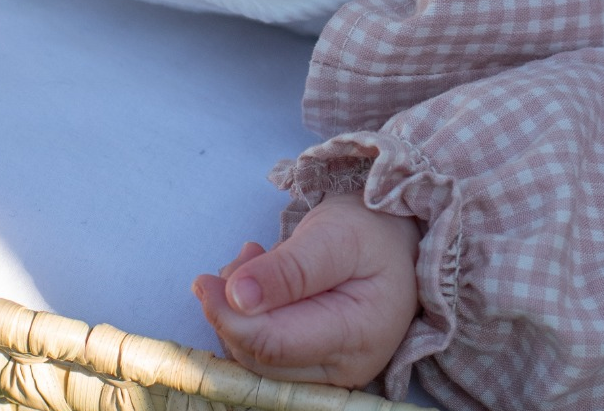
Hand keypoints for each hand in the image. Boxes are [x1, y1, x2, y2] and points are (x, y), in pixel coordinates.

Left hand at [192, 193, 420, 387]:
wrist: (399, 240)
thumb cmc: (372, 231)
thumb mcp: (333, 235)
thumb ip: (288, 269)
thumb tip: (237, 297)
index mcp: (358, 335)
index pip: (274, 345)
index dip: (229, 318)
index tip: (204, 282)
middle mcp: (347, 368)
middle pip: (261, 358)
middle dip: (232, 312)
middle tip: (239, 258)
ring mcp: (333, 373)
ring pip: (260, 359)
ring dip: (241, 312)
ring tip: (255, 257)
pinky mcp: (318, 366)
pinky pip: (271, 353)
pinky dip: (254, 317)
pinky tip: (262, 279)